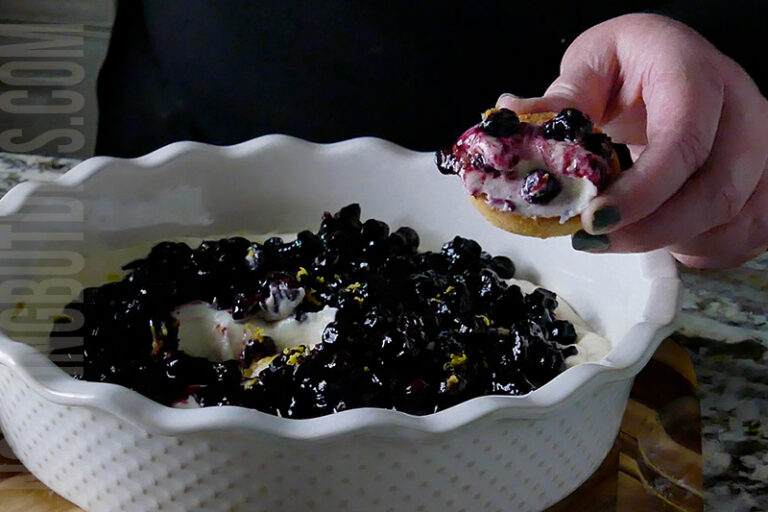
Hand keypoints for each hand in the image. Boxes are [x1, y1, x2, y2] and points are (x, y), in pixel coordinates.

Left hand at [497, 13, 767, 268]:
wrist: (670, 64)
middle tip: (594, 241)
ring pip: (735, 218)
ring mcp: (761, 146)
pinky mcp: (763, 177)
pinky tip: (661, 237)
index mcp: (693, 73)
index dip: (643, 189)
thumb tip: (512, 115)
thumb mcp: (590, 66)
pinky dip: (701, 248)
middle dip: (652, 229)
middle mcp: (741, 108)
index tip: (594, 219)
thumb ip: (562, 99)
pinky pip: (747, 232)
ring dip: (675, 242)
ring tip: (622, 236)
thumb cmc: (628, 65)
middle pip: (716, 190)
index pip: (683, 138)